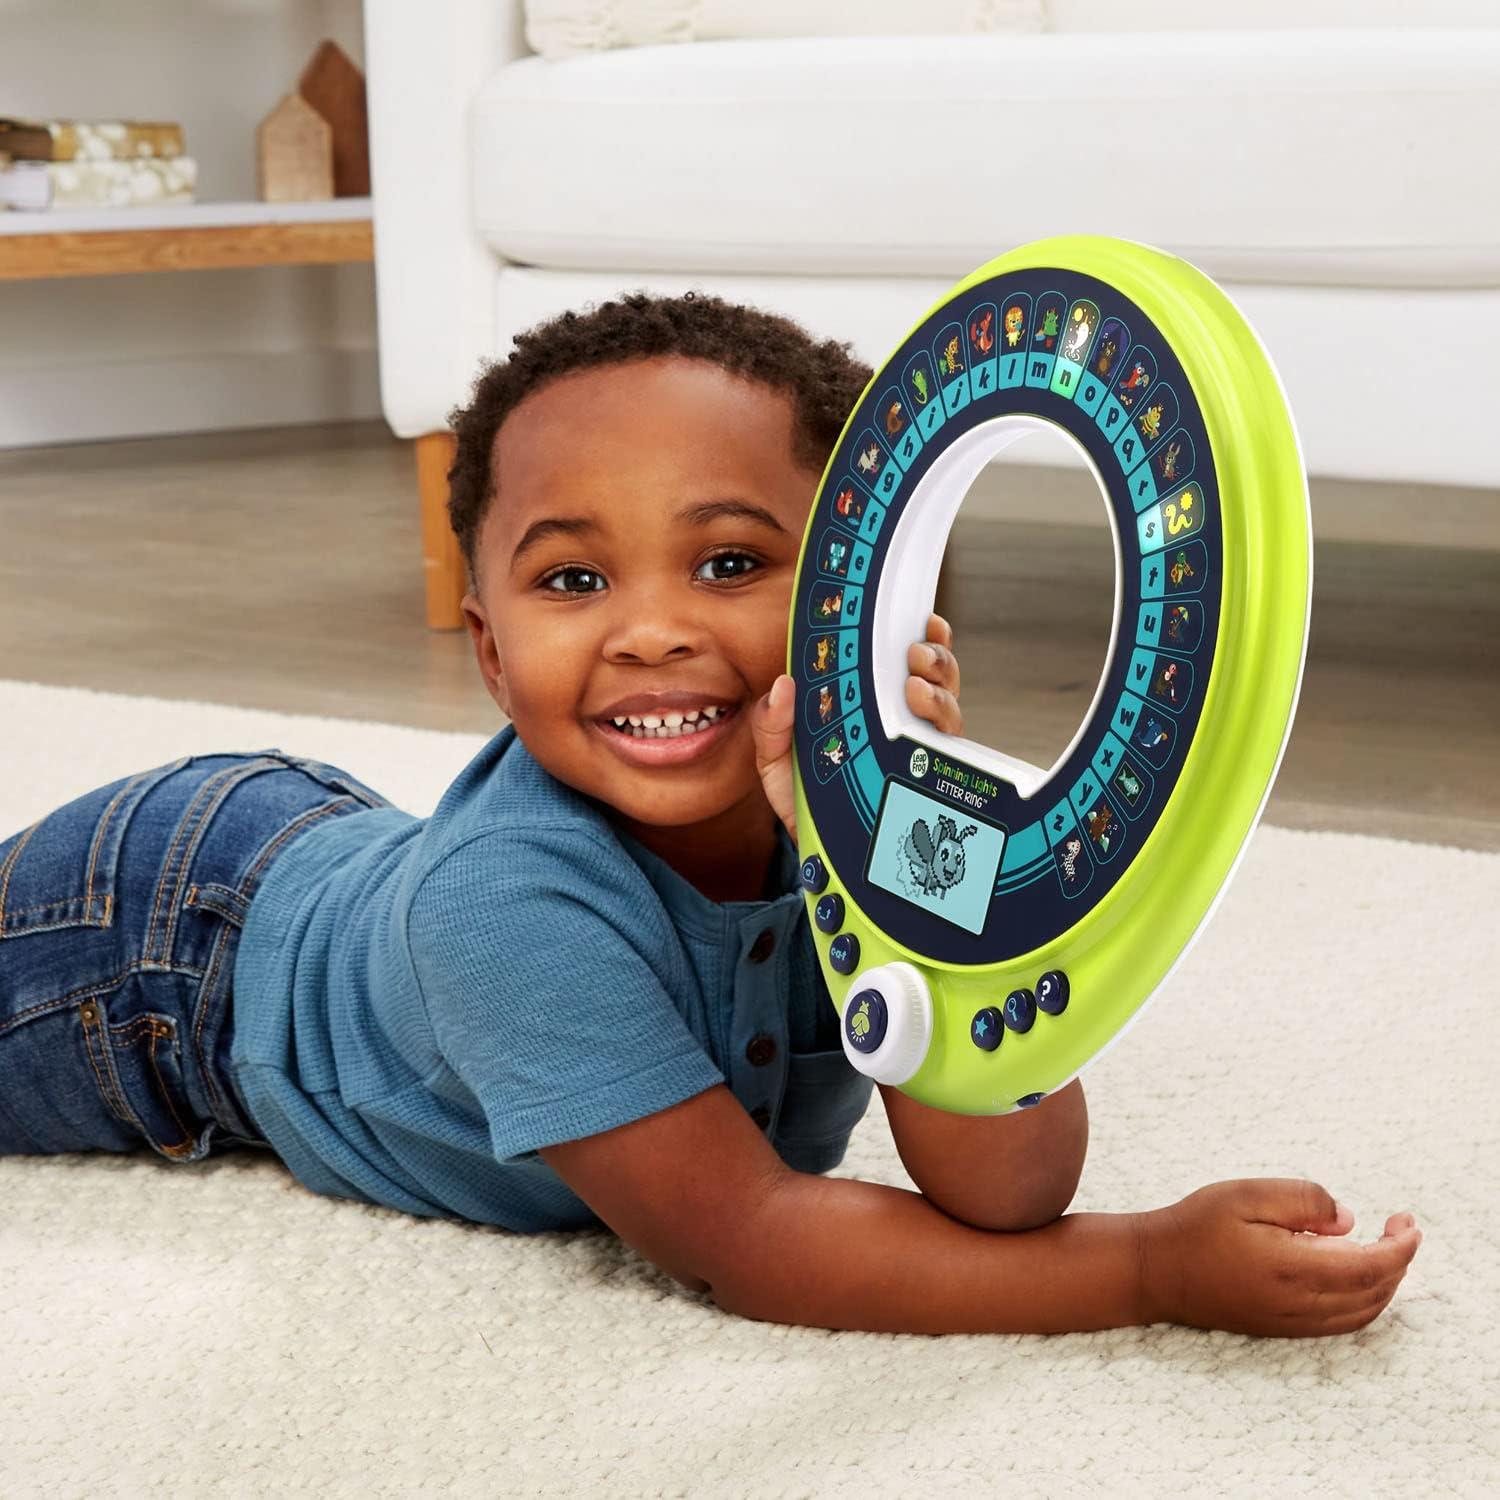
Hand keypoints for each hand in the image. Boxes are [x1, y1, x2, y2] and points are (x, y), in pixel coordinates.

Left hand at [751, 612, 962, 844]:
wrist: (815, 860)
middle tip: (914, 654)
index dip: (924, 640)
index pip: (907, 667)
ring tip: (914, 687)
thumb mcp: (777, 762)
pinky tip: (928, 726)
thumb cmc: (803, 803)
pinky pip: (951, 759)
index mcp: (874, 710)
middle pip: (939, 682)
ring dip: (938, 693)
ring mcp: (921, 759)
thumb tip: (783, 684)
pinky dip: (944, 734)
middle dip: (935, 660)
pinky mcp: (929, 790)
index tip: (924, 622)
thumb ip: (773, 726)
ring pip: (950, 714)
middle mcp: (905, 729)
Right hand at [1140, 1178, 1422, 1337]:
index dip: (1401, 1246)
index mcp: (1293, 1269)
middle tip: (1399, 1226)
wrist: (1155, 1270)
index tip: (1408, 1221)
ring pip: (1362, 1313)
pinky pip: (1341, 1323)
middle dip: (1399, 1261)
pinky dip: (1364, 1301)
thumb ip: (1302, 1200)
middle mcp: (1299, 1304)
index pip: (1372, 1266)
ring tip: (1383, 1248)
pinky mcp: (1280, 1328)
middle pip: (1375, 1293)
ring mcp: (1291, 1322)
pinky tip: (1353, 1275)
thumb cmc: (1196, 1225)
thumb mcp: (1246, 1194)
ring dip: (1385, 1283)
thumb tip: (1348, 1221)